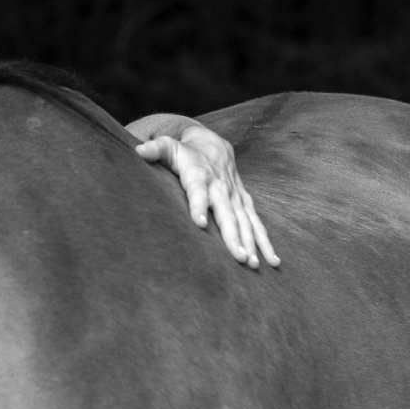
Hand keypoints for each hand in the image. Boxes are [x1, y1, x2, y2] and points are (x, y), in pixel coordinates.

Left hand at [135, 125, 279, 268]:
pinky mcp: (244, 202)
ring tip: (252, 264)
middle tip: (238, 258)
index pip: (198, 191)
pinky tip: (272, 261)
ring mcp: (235, 196)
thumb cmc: (184, 151)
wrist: (213, 144)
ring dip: (251, 243)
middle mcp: (220, 187)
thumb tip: (137, 150)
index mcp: (199, 175)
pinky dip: (265, 241)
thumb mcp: (168, 147)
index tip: (199, 223)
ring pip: (245, 221)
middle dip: (233, 236)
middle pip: (227, 213)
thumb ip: (154, 149)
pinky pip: (256, 223)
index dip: (198, 205)